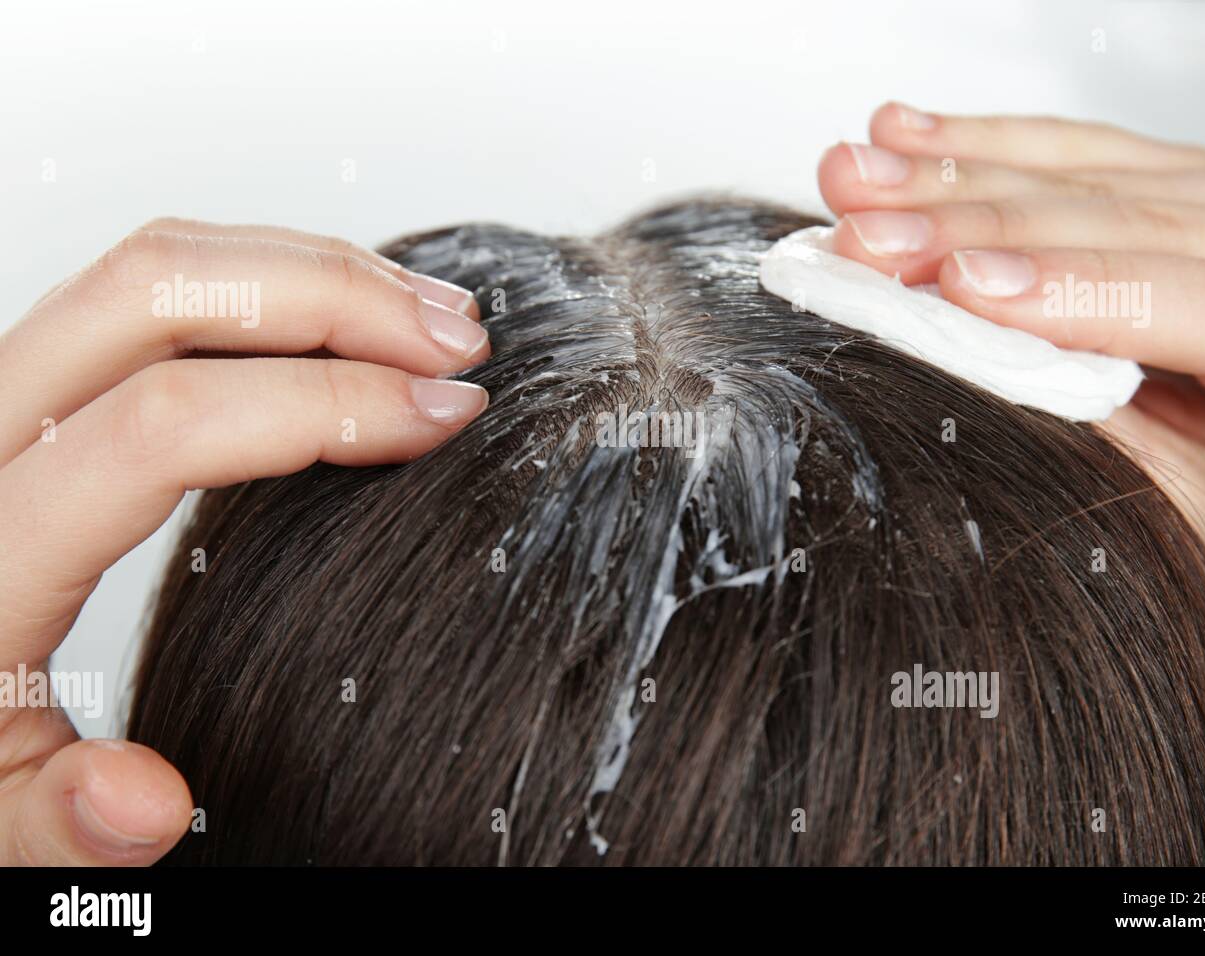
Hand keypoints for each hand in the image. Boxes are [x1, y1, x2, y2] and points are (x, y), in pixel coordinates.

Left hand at [0, 220, 489, 863]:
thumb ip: (54, 816)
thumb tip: (140, 803)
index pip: (164, 425)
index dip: (324, 403)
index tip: (444, 418)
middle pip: (162, 295)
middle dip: (336, 297)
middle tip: (457, 345)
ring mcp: (9, 391)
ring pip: (161, 264)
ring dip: (312, 270)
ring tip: (430, 316)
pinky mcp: (41, 378)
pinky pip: (158, 286)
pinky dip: (270, 277)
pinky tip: (349, 316)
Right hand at [818, 103, 1204, 560]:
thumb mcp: (1171, 507)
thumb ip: (1093, 441)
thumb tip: (964, 368)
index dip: (1085, 293)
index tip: (962, 288)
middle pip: (1140, 222)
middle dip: (980, 225)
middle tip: (865, 240)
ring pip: (1095, 172)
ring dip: (957, 177)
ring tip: (853, 185)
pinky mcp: (1191, 175)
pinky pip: (1083, 146)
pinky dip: (986, 144)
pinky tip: (906, 139)